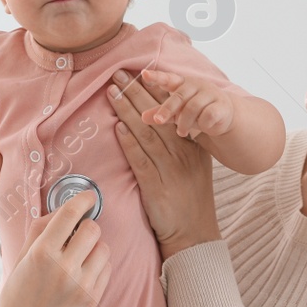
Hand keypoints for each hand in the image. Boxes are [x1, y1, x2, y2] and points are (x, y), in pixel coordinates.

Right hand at [0, 190, 109, 306]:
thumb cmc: (17, 298)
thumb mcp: (20, 260)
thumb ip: (39, 231)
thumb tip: (61, 210)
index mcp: (41, 254)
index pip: (70, 214)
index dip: (82, 200)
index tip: (88, 196)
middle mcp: (63, 268)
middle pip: (93, 229)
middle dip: (86, 227)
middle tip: (77, 235)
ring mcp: (81, 285)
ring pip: (104, 248)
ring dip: (94, 248)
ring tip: (79, 258)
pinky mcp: (92, 299)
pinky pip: (107, 269)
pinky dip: (98, 266)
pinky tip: (82, 274)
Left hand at [107, 69, 221, 260]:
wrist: (194, 234)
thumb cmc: (189, 200)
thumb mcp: (193, 167)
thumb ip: (180, 143)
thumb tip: (161, 120)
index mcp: (193, 146)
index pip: (172, 111)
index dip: (153, 90)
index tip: (138, 72)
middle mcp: (184, 154)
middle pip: (157, 116)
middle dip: (136, 92)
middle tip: (118, 73)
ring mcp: (171, 169)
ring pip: (147, 132)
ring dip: (127, 110)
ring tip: (112, 92)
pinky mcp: (156, 186)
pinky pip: (140, 159)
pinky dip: (128, 142)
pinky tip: (118, 127)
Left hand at [135, 68, 234, 139]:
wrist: (223, 115)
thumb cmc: (195, 111)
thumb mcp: (176, 111)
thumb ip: (161, 112)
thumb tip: (142, 117)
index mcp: (183, 83)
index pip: (168, 78)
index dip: (157, 76)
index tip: (144, 74)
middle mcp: (197, 85)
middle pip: (179, 95)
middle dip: (168, 109)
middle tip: (159, 120)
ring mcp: (211, 93)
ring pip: (193, 107)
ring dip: (185, 122)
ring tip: (181, 132)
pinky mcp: (222, 105)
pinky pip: (208, 115)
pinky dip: (202, 124)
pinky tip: (202, 128)